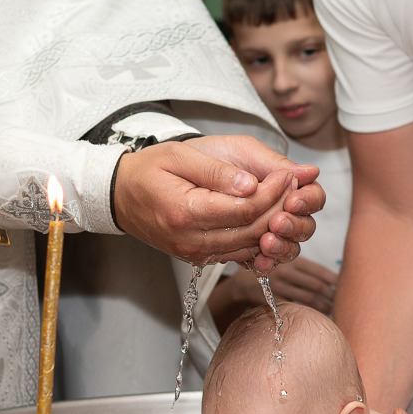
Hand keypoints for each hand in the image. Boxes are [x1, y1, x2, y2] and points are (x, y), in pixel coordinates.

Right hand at [113, 139, 312, 266]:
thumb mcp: (178, 155)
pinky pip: (237, 253)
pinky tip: (266, 216)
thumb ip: (216, 172)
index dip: (272, 193)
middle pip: (252, 231)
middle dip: (279, 208)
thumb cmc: (148, 169)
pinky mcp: (198, 258)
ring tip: (284, 198)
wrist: (120, 196)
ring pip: (249, 246)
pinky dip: (257, 237)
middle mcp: (190, 240)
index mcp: (185, 212)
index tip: (285, 174)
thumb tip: (252, 185)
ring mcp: (194, 253)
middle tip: (292, 185)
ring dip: (272, 225)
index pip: (245, 209)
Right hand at [229, 258, 338, 312]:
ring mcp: (280, 286)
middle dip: (330, 295)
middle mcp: (288, 272)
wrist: (242, 283)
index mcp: (294, 260)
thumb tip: (333, 280)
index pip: (319, 270)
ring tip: (330, 310)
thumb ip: (305, 269)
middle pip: (315, 285)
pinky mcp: (273, 300)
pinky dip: (306, 312)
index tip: (343, 285)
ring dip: (322, 305)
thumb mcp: (286, 263)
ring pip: (307, 297)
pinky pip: (295, 307)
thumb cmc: (271, 273)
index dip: (333, 279)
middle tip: (340, 301)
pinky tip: (314, 316)